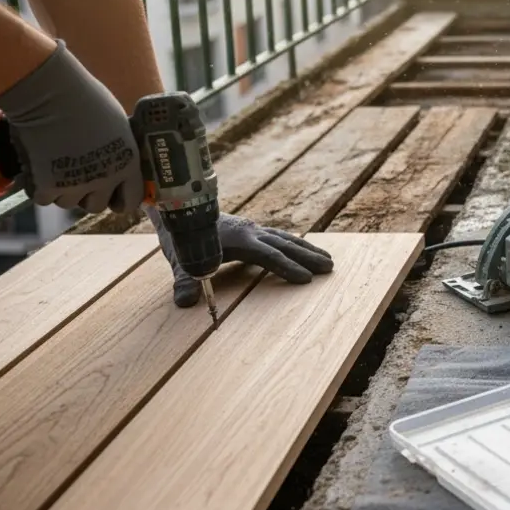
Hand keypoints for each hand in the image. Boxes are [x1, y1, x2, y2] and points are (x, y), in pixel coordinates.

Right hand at [0, 40, 142, 212]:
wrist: (49, 93)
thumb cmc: (85, 99)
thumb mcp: (117, 125)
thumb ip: (118, 149)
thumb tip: (117, 159)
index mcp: (128, 164)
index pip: (131, 200)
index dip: (119, 199)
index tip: (110, 195)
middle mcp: (105, 179)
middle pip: (96, 205)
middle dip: (86, 194)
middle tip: (76, 176)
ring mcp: (76, 185)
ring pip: (67, 202)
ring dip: (60, 189)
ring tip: (54, 164)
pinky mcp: (47, 186)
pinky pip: (43, 198)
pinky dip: (38, 186)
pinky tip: (37, 166)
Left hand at [147, 209, 334, 307]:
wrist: (179, 207)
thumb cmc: (180, 235)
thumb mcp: (180, 260)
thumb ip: (185, 281)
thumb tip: (185, 302)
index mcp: (239, 239)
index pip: (269, 256)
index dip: (287, 267)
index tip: (306, 279)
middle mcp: (251, 231)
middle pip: (285, 245)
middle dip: (308, 256)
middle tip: (330, 267)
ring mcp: (253, 228)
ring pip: (286, 238)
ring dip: (307, 249)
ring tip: (327, 259)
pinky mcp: (251, 229)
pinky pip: (279, 236)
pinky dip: (294, 244)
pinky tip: (302, 250)